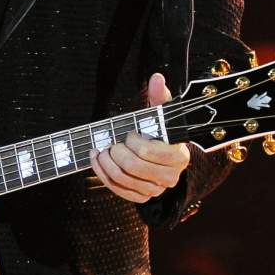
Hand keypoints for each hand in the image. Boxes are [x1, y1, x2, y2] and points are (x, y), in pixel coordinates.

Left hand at [90, 72, 190, 202]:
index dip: (131, 140)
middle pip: (132, 165)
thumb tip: (157, 78)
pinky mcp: (142, 197)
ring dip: (105, 162)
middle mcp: (170, 177)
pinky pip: (118, 189)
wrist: (158, 155)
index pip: (146, 151)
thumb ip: (159, 97)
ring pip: (122, 178)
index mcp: (178, 156)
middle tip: (111, 141)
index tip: (128, 132)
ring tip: (100, 149)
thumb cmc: (157, 132)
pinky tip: (97, 160)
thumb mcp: (160, 114)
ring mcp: (156, 189)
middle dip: (115, 150)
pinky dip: (102, 174)